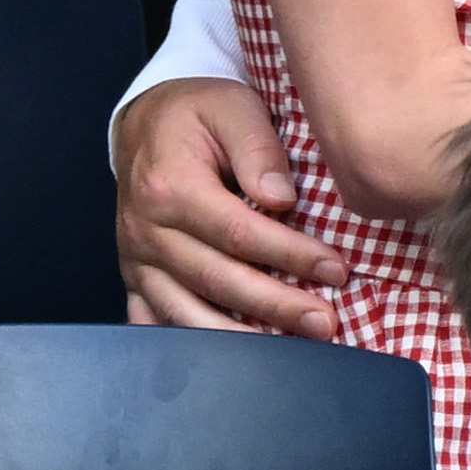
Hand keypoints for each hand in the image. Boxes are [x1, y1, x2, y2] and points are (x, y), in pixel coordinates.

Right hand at [115, 78, 346, 337]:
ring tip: (287, 351)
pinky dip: (188, 343)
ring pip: (185, 312)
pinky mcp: (135, 276)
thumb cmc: (198, 112)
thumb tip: (282, 199)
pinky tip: (224, 362)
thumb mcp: (232, 107)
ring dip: (238, 339)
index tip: (335, 270)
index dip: (289, 255)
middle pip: (217, 280)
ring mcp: (137, 259)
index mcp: (171, 187)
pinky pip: (155, 321)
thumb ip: (258, 148)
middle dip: (275, 307)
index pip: (239, 233)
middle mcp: (147, 230)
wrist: (145, 121)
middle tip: (324, 323)